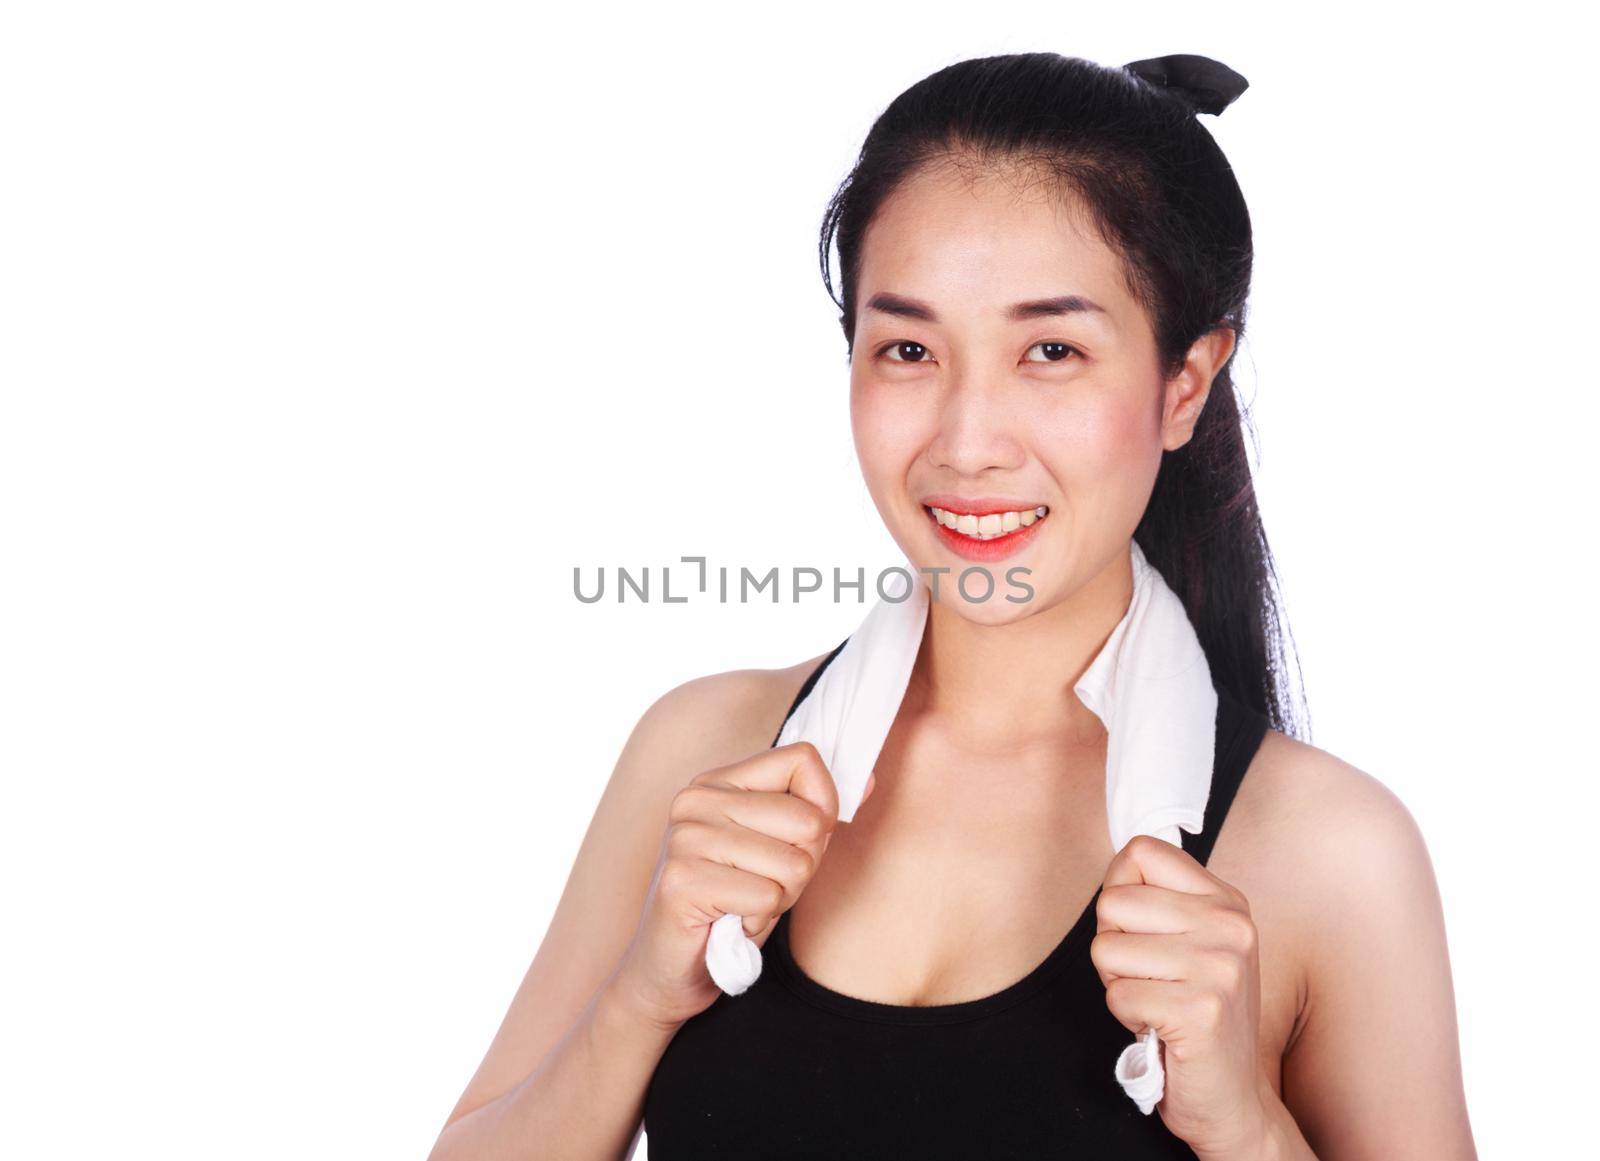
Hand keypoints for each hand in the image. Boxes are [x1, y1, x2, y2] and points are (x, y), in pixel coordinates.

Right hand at [607, 742, 873, 1030]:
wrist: (669, 970)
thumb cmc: (731, 906)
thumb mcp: (779, 851)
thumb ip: (815, 814)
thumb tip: (868, 782)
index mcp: (720, 781)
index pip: (803, 759)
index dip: (824, 804)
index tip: (804, 841)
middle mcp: (697, 800)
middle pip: (808, 818)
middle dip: (803, 866)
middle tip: (765, 887)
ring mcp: (685, 838)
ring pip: (793, 864)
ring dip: (780, 899)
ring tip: (744, 905)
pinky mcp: (682, 881)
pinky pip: (767, 897)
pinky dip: (759, 922)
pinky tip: (730, 924)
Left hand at [1091, 835, 1273, 1157]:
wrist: (1232, 1097)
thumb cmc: (1197, 1012)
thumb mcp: (1192, 940)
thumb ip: (1161, 899)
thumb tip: (1119, 863)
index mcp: (1226, 900)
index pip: (1141, 850)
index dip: (1118, 887)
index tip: (1136, 926)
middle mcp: (1230, 926)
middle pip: (1112, 901)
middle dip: (1113, 945)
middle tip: (1149, 977)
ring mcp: (1220, 968)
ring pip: (1106, 950)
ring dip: (1118, 984)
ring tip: (1157, 1001)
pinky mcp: (1201, 1011)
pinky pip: (1117, 996)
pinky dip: (1126, 1016)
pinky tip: (1160, 1027)